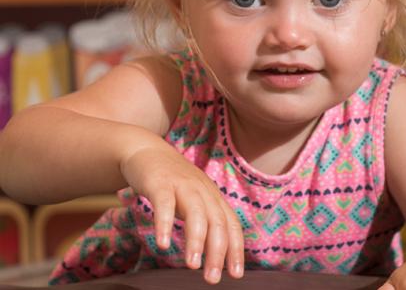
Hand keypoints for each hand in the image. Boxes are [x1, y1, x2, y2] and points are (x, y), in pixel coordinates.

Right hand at [121, 142, 244, 283]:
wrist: (146, 150)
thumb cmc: (172, 182)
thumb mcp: (194, 200)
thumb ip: (204, 221)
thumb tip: (215, 253)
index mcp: (213, 198)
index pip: (231, 225)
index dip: (235, 249)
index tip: (236, 274)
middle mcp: (203, 191)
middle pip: (217, 222)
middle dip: (217, 252)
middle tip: (212, 278)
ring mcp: (182, 185)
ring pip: (195, 213)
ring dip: (196, 240)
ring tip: (192, 265)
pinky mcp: (160, 183)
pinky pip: (164, 204)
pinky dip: (164, 224)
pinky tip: (162, 244)